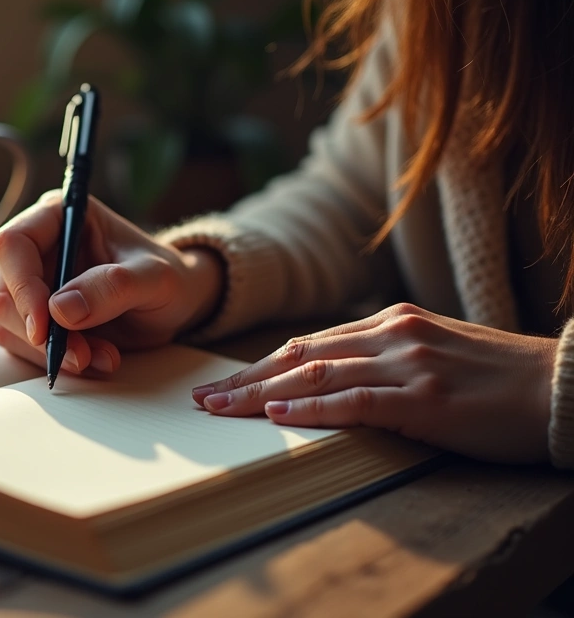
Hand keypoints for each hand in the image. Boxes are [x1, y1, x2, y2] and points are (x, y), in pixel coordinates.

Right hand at [0, 190, 223, 375]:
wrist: (177, 304)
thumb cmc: (168, 278)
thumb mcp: (155, 278)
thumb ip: (113, 287)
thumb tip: (60, 309)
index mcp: (58, 216)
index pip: (13, 244)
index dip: (22, 287)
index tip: (44, 329)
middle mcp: (37, 248)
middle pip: (4, 292)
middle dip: (41, 334)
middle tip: (83, 355)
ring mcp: (32, 285)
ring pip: (10, 326)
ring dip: (53, 352)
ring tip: (102, 356)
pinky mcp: (35, 318)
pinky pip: (25, 347)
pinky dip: (58, 361)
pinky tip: (96, 358)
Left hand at [192, 303, 557, 462]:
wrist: (561, 387)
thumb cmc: (498, 380)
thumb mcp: (434, 354)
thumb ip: (384, 360)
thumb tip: (329, 383)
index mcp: (391, 322)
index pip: (308, 344)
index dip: (260, 366)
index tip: (224, 383)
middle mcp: (392, 334)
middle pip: (299, 356)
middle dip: (245, 379)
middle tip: (202, 398)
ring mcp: (407, 363)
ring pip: (315, 377)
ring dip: (260, 395)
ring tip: (220, 410)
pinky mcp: (424, 397)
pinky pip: (355, 401)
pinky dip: (311, 410)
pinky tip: (277, 417)